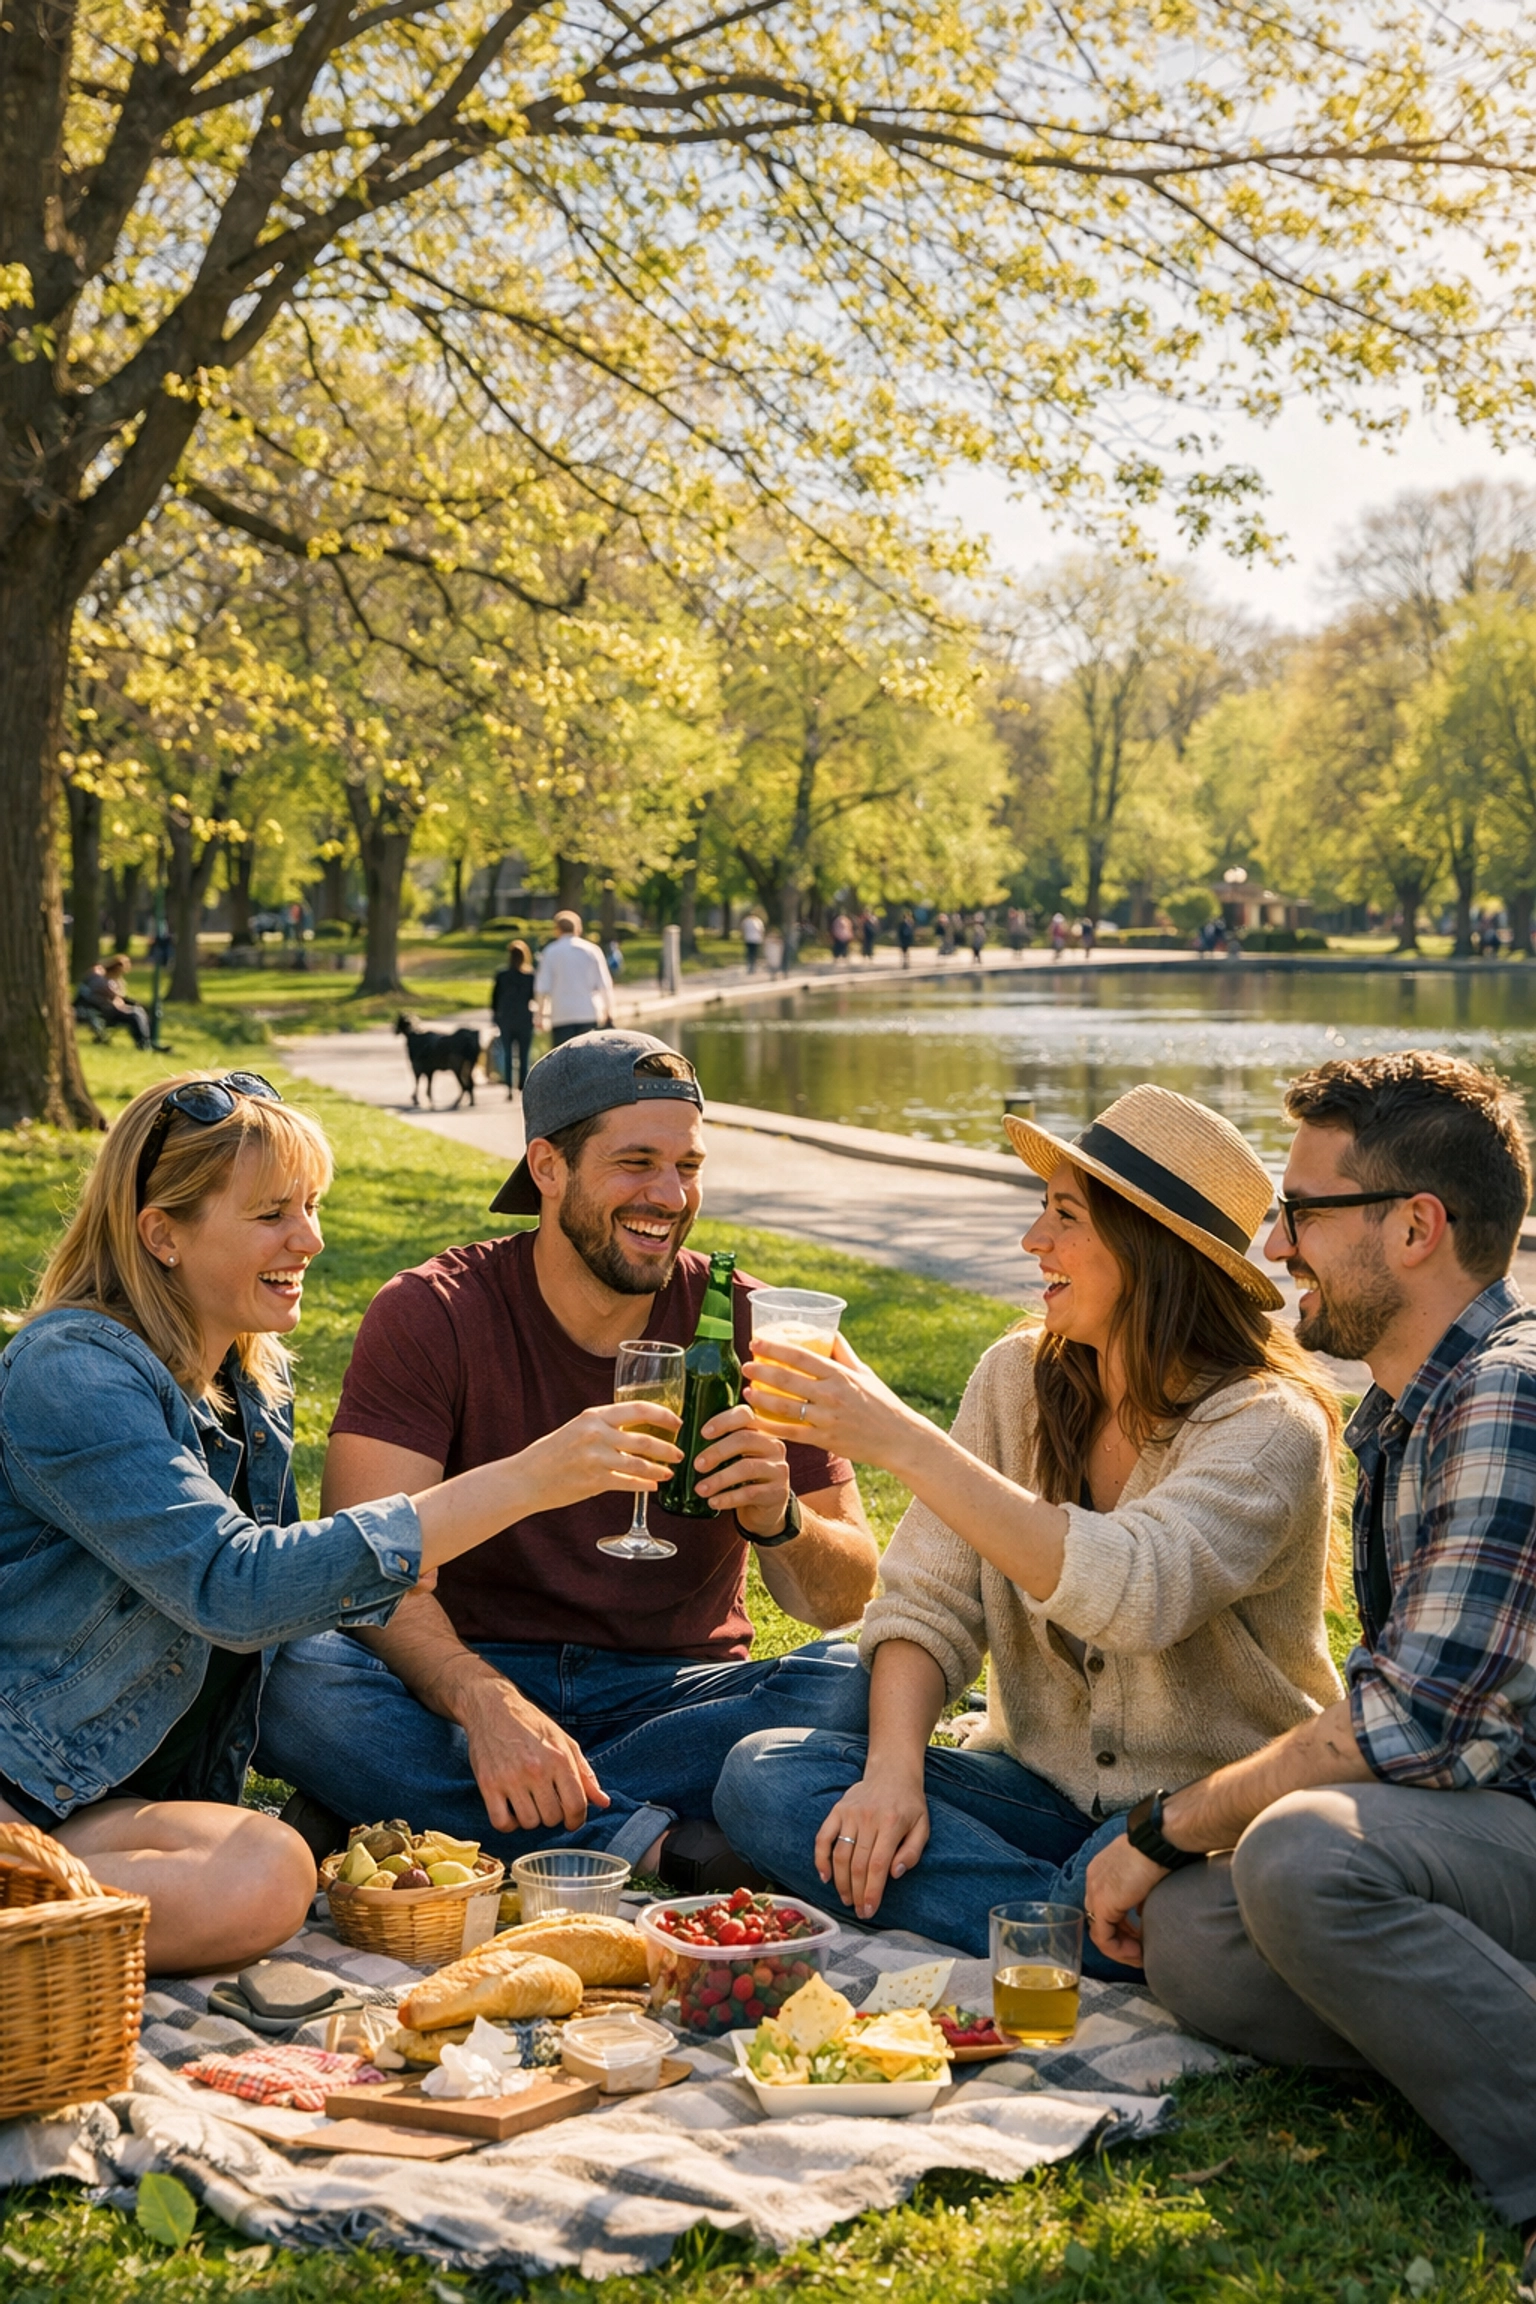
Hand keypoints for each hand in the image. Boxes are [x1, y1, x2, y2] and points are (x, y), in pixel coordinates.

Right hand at [447, 1663, 610, 1832]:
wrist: (493, 1707)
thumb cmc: (532, 1724)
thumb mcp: (565, 1742)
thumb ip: (586, 1774)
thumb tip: (604, 1802)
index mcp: (559, 1758)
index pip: (576, 1805)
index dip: (577, 1820)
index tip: (572, 1821)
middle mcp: (536, 1769)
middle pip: (552, 1817)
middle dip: (553, 1816)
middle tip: (547, 1804)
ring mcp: (510, 1778)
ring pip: (529, 1822)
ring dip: (531, 1819)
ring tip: (529, 1803)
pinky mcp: (488, 1784)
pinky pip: (501, 1822)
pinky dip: (508, 1824)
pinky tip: (511, 1810)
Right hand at [522, 1401, 681, 1512]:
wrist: (526, 1478)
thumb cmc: (552, 1453)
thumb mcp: (578, 1429)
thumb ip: (604, 1427)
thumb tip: (636, 1430)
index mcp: (594, 1416)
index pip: (638, 1408)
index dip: (663, 1414)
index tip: (677, 1421)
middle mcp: (596, 1434)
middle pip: (645, 1438)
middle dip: (668, 1447)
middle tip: (679, 1453)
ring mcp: (596, 1458)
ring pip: (640, 1463)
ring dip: (659, 1469)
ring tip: (669, 1472)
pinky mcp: (594, 1481)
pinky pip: (628, 1483)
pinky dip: (644, 1486)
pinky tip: (653, 1487)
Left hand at [691, 1403, 791, 1535]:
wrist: (765, 1510)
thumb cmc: (744, 1479)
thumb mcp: (736, 1458)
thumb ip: (721, 1446)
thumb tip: (684, 1443)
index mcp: (761, 1431)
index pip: (745, 1415)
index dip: (724, 1420)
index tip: (703, 1433)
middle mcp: (774, 1446)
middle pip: (745, 1439)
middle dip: (717, 1452)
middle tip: (697, 1465)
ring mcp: (778, 1469)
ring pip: (747, 1468)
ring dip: (719, 1479)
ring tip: (700, 1489)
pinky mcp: (778, 1492)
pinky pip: (750, 1493)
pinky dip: (728, 1498)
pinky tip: (713, 1502)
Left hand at [743, 1332, 919, 1472]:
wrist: (898, 1438)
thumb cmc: (881, 1402)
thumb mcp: (864, 1372)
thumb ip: (843, 1352)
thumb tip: (828, 1329)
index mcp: (840, 1374)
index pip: (801, 1356)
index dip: (775, 1348)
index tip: (756, 1342)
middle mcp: (832, 1395)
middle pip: (788, 1380)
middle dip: (762, 1371)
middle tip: (746, 1365)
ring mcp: (827, 1419)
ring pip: (785, 1407)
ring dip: (761, 1397)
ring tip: (747, 1390)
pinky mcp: (824, 1440)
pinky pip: (791, 1433)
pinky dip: (770, 1426)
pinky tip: (756, 1420)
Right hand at [813, 1768, 929, 1919]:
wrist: (892, 1771)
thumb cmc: (910, 1803)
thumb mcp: (923, 1826)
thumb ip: (912, 1852)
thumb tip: (895, 1874)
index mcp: (891, 1823)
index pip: (877, 1865)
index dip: (872, 1891)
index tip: (870, 1910)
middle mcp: (867, 1818)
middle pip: (857, 1864)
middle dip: (857, 1893)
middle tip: (859, 1911)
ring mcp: (849, 1813)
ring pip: (840, 1855)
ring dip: (841, 1882)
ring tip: (847, 1899)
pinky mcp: (837, 1810)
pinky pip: (823, 1837)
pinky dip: (821, 1858)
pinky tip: (825, 1876)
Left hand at [1082, 1832, 1166, 1966]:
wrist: (1158, 1841)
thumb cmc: (1159, 1852)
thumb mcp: (1145, 1877)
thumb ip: (1139, 1896)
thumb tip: (1142, 1914)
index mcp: (1101, 1870)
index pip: (1105, 1906)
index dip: (1122, 1925)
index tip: (1141, 1936)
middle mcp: (1093, 1880)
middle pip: (1101, 1920)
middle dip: (1122, 1939)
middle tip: (1141, 1950)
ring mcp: (1095, 1892)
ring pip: (1100, 1932)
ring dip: (1121, 1948)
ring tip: (1142, 1955)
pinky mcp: (1103, 1904)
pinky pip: (1104, 1938)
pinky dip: (1120, 1950)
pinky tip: (1138, 1953)